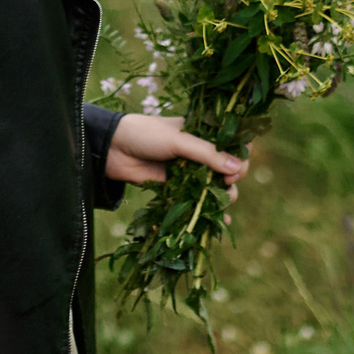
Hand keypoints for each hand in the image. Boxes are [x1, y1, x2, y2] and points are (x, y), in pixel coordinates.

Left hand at [106, 113, 246, 197]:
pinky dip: (210, 211)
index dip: (241, 155)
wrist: (112, 149)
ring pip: (217, 186)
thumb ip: (207, 154)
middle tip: (226, 182)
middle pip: (230, 167)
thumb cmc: (146, 134)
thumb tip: (236, 168)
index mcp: (204, 132)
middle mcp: (201, 151)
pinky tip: (221, 221)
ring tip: (220, 201)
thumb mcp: (178, 140)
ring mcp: (190, 171)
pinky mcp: (179, 188)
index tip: (236, 165)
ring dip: (223, 195)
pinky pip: (199, 200)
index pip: (234, 142)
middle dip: (234, 177)